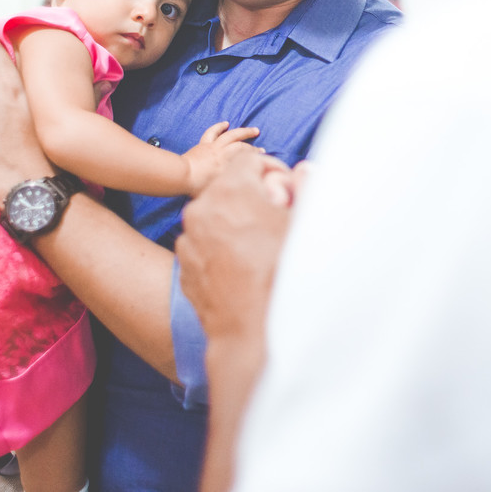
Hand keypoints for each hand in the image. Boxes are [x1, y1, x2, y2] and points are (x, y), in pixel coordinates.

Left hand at [177, 151, 293, 343]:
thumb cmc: (283, 276)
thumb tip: (304, 170)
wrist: (252, 331)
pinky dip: (221, 244)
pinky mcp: (184, 262)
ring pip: (215, 213)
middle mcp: (203, 208)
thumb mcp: (303, 226)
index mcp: (232, 191)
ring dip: (236, 220)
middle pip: (229, 185)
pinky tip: (243, 265)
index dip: (270, 170)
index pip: (248, 159)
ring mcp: (189, 237)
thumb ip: (305, 188)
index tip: (284, 189)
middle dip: (252, 196)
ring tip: (260, 246)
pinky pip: (205, 240)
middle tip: (276, 218)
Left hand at [181, 121, 261, 194]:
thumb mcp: (216, 190)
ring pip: (231, 135)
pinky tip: (226, 123)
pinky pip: (212, 132)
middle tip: (261, 149)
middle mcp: (223, 154)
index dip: (256, 160)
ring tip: (253, 130)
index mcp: (227, 166)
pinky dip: (219, 126)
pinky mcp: (204, 144)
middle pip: (241, 146)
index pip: (245, 160)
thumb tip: (238, 187)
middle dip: (253, 147)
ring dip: (243, 132)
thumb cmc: (196, 187)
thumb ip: (228, 185)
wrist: (180, 176)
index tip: (263, 160)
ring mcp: (213, 147)